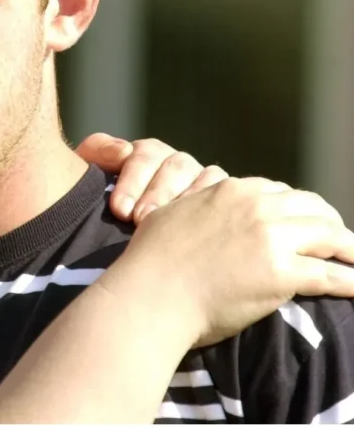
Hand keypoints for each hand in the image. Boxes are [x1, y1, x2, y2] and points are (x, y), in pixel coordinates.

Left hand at [75, 133, 227, 222]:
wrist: (103, 238)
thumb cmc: (96, 205)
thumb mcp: (90, 176)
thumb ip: (98, 153)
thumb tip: (124, 150)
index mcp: (148, 155)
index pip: (146, 154)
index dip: (133, 179)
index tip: (119, 208)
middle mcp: (178, 166)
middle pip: (177, 167)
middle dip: (157, 193)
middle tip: (139, 220)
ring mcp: (202, 185)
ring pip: (206, 180)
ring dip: (186, 203)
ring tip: (166, 228)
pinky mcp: (221, 207)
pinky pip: (227, 201)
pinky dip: (216, 212)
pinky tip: (199, 235)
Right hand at [102, 177, 353, 347]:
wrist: (150, 293)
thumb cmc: (151, 260)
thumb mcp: (171, 213)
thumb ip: (196, 203)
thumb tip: (202, 202)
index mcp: (231, 191)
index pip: (279, 193)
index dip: (295, 210)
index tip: (301, 224)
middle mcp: (257, 207)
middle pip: (313, 208)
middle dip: (331, 224)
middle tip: (340, 243)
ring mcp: (272, 239)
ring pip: (331, 237)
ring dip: (351, 250)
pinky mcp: (283, 273)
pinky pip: (332, 276)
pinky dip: (351, 282)